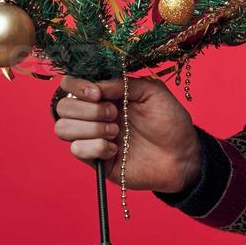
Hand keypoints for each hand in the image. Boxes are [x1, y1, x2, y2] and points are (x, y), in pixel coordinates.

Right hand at [52, 74, 200, 193]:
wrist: (182, 155)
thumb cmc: (170, 121)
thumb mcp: (153, 92)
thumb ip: (124, 83)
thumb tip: (97, 85)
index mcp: (106, 95)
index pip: (71, 85)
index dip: (77, 86)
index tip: (97, 94)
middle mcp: (95, 114)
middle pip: (63, 107)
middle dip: (86, 109)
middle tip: (114, 113)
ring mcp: (93, 138)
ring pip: (63, 129)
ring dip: (89, 128)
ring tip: (115, 131)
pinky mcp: (96, 160)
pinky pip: (76, 151)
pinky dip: (95, 147)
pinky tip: (115, 149)